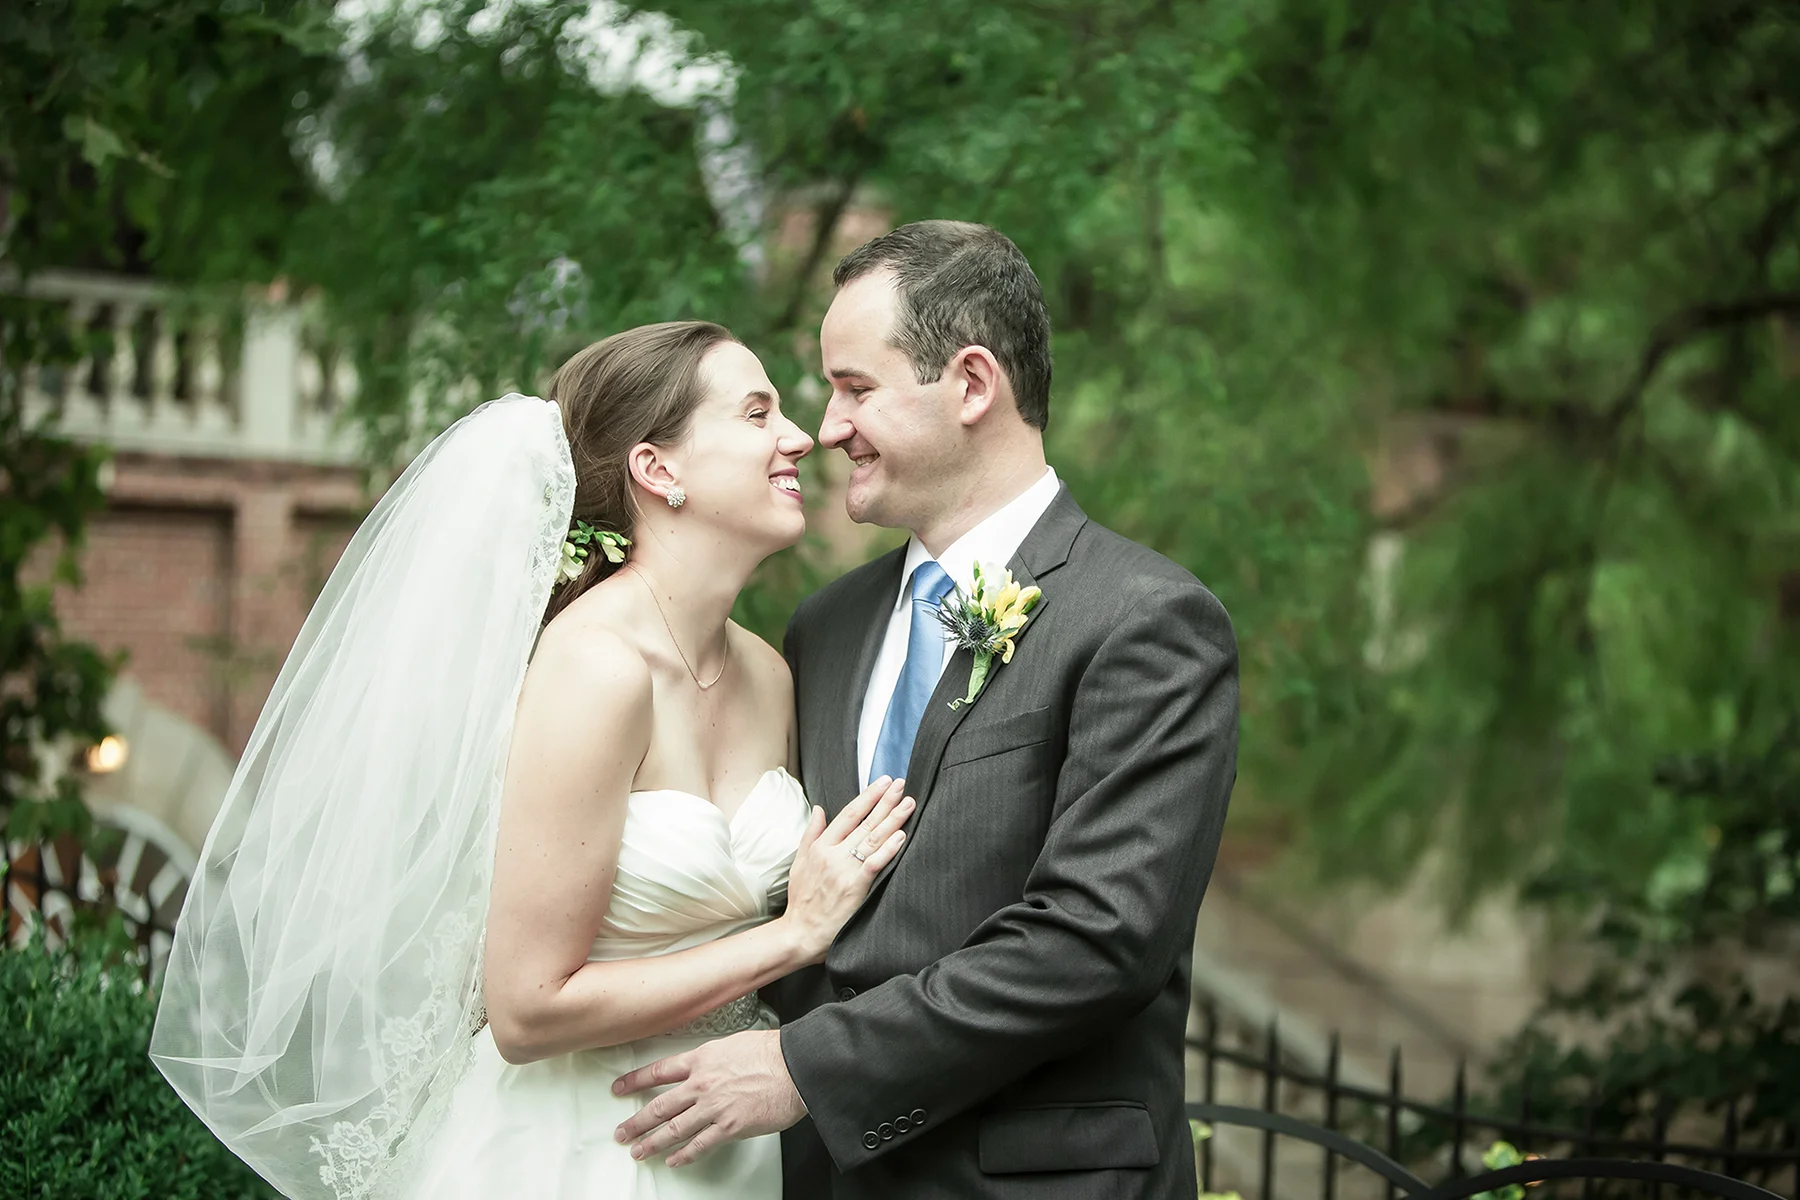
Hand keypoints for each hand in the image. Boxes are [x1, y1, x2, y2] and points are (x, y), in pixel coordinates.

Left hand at [612, 1029, 805, 1166]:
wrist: (794, 1066)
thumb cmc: (771, 1053)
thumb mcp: (733, 1044)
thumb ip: (713, 1058)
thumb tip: (705, 1065)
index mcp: (701, 1060)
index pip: (658, 1071)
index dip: (634, 1081)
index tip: (620, 1088)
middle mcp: (701, 1085)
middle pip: (659, 1106)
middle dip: (636, 1122)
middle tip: (622, 1132)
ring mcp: (713, 1107)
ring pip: (673, 1129)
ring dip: (653, 1143)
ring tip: (640, 1151)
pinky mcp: (729, 1127)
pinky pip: (700, 1145)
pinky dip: (684, 1155)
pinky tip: (674, 1160)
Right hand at [779, 776, 912, 961]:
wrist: (799, 933)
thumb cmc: (801, 901)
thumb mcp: (799, 863)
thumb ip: (811, 834)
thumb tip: (819, 808)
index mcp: (820, 847)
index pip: (848, 814)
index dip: (867, 796)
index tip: (883, 782)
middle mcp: (833, 855)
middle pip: (865, 822)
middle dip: (885, 801)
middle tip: (902, 785)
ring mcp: (844, 871)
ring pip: (873, 839)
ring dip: (892, 819)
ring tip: (908, 804)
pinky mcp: (855, 888)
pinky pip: (874, 864)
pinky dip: (888, 849)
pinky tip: (900, 836)